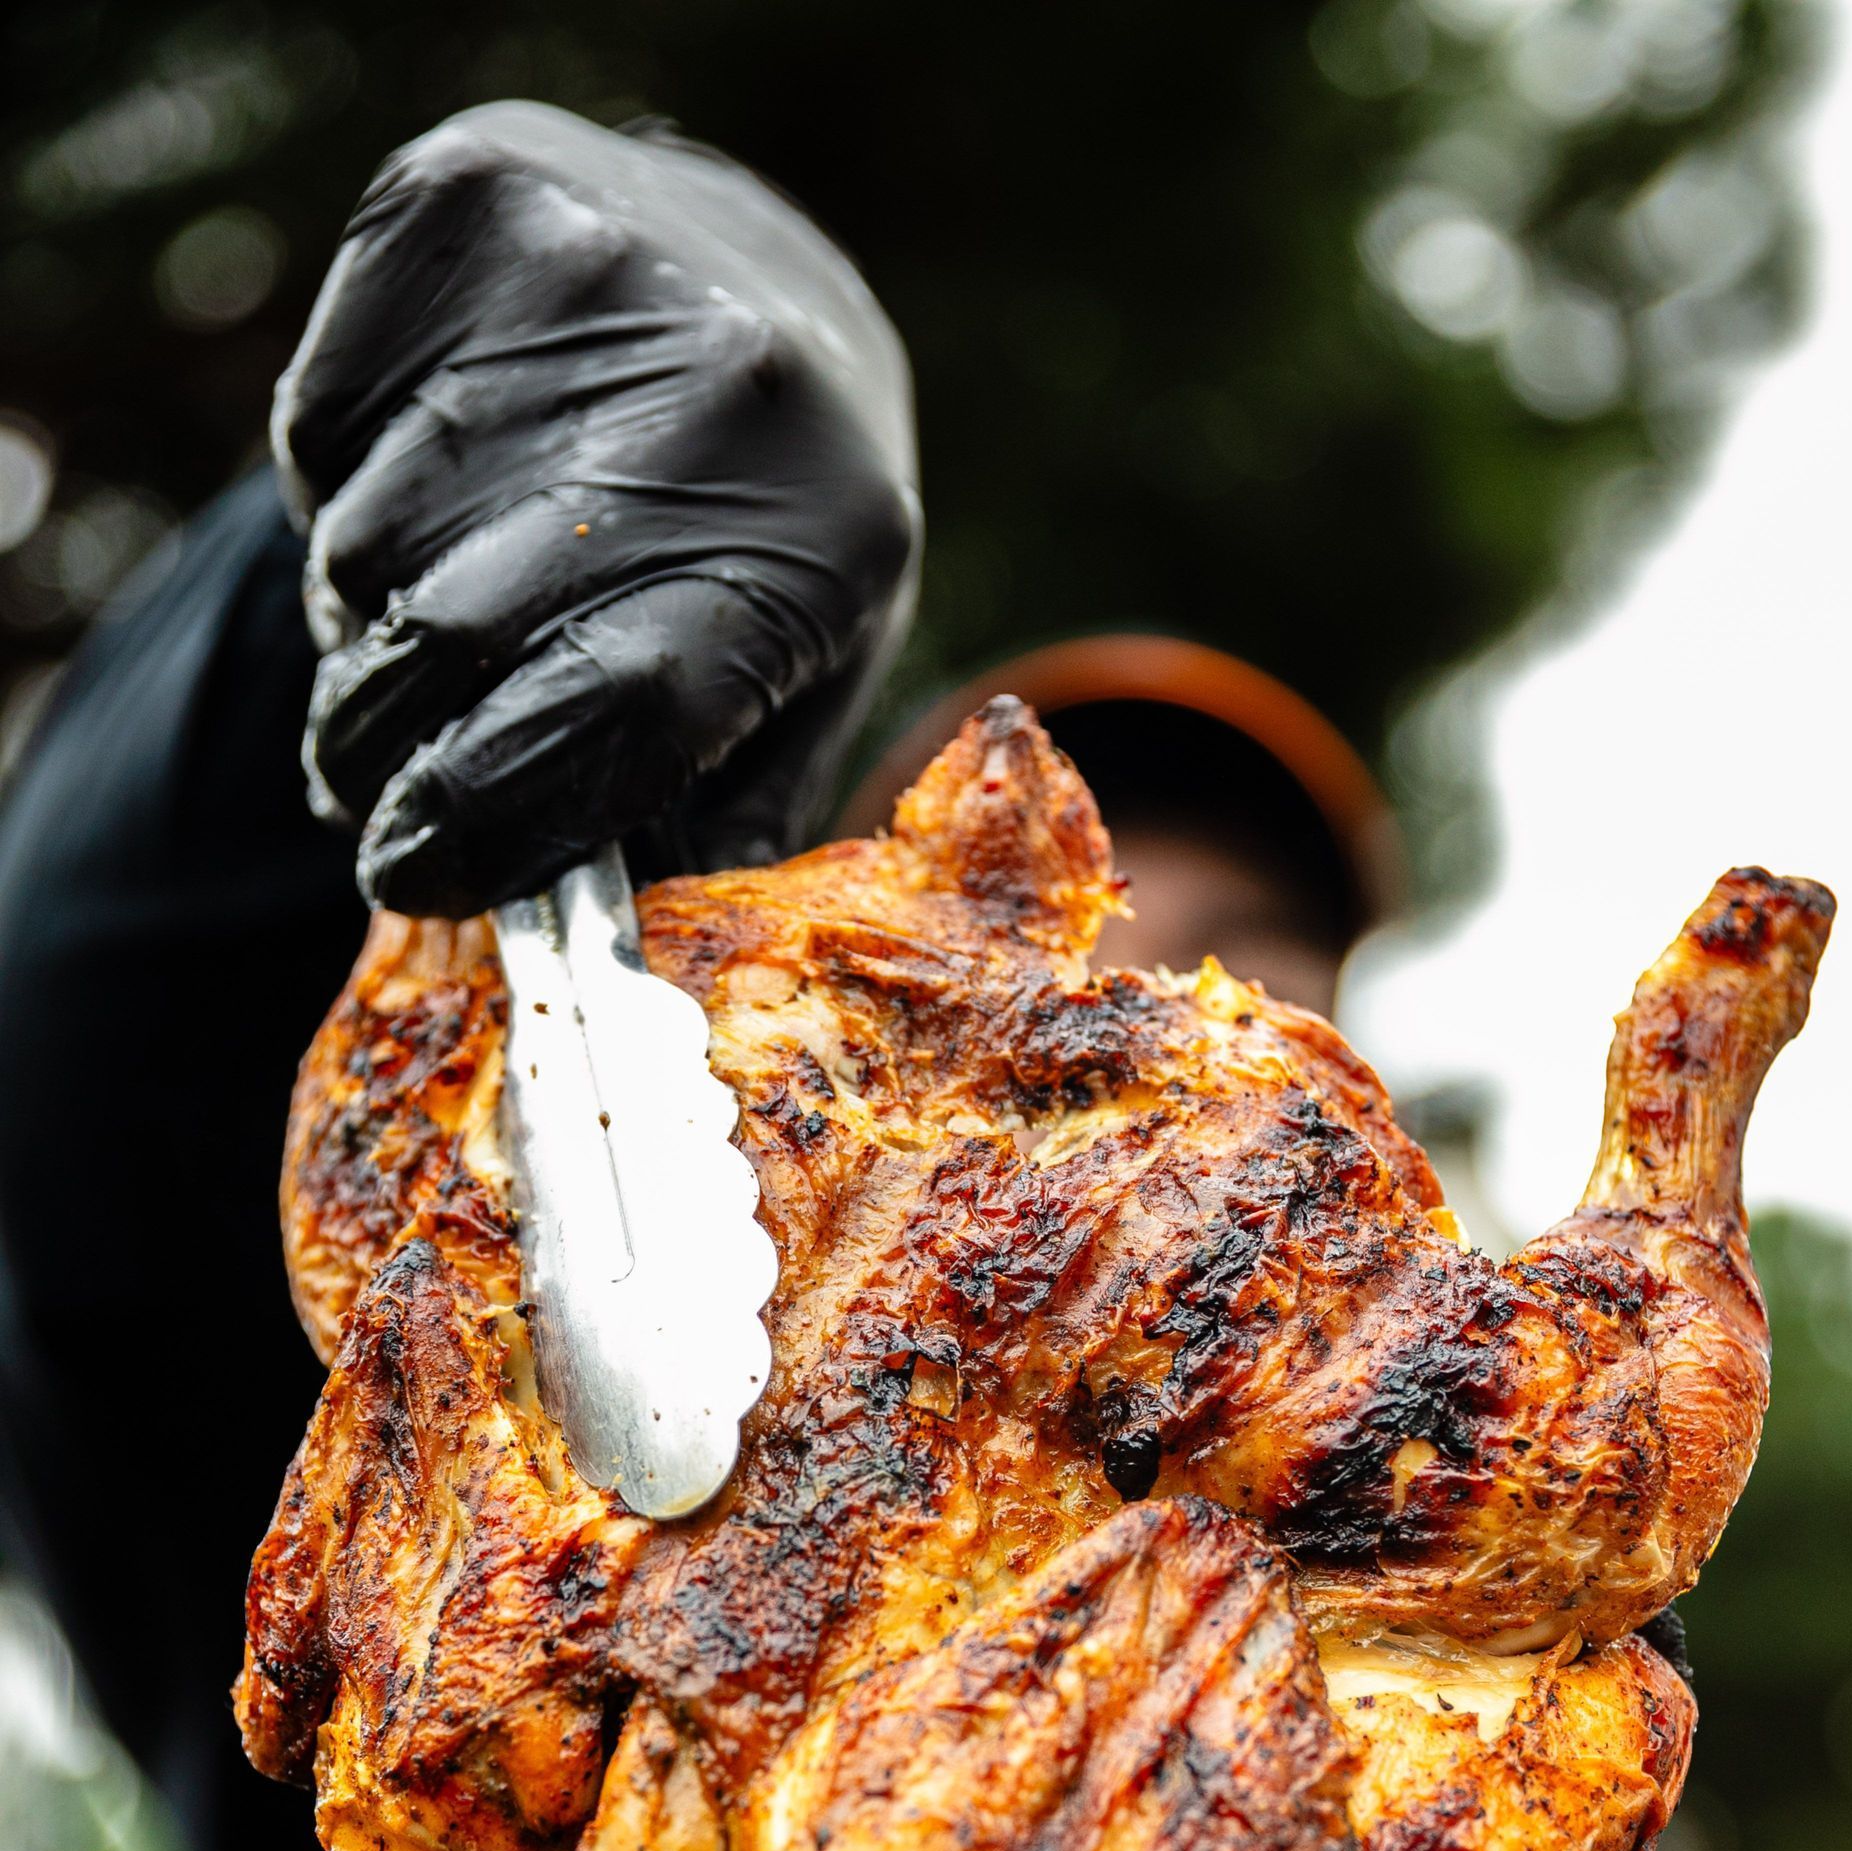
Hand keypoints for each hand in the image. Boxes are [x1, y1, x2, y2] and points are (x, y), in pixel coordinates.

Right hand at [273, 103, 920, 915]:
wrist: (762, 289)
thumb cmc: (773, 541)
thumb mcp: (798, 686)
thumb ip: (712, 820)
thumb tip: (597, 951)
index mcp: (826, 538)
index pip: (616, 709)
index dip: (488, 815)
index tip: (411, 870)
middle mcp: (725, 386)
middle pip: (466, 632)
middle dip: (392, 748)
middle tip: (376, 792)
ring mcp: (592, 269)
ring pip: (371, 537)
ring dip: (369, 626)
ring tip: (432, 622)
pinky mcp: (465, 194)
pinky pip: (321, 420)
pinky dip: (338, 491)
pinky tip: (428, 486)